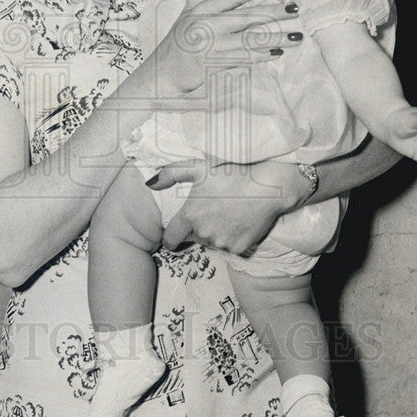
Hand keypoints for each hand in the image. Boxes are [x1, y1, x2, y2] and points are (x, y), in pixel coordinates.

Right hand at [152, 0, 301, 97]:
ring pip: (250, 39)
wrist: (162, 72)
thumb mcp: (186, 10)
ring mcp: (212, 45)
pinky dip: (261, 56)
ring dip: (275, 37)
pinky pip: (243, 58)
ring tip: (296, 36)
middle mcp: (208, 25)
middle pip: (247, 16)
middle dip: (274, 12)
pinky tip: (278, 52)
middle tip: (295, 8)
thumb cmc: (176, 40)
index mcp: (202, 10)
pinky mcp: (215, 64)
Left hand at [152, 158, 309, 253]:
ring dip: (216, 232)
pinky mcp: (239, 248)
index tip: (172, 238)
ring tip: (229, 212)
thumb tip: (149, 182)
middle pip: (194, 236)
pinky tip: (240, 220)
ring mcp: (222, 242)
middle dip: (199, 226)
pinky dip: (233, 237)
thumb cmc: (232, 173)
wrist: (267, 186)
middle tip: (213, 209)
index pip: (170, 238)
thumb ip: (171, 174)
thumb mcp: (199, 167)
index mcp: (190, 215)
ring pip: (213, 241)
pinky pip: (230, 246)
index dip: (170, 238)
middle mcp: (203, 232)